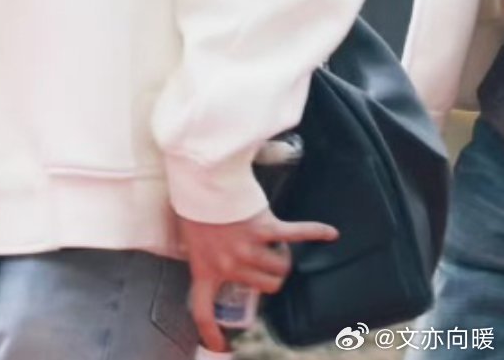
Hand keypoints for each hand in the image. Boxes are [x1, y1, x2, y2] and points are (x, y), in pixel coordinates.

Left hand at [175, 206, 338, 351]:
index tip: (222, 347)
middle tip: (265, 261)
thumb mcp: (192, 240)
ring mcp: (248, 248)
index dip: (212, 333)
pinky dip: (314, 233)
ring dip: (283, 257)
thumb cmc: (194, 206)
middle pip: (266, 286)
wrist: (200, 179)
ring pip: (281, 267)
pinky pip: (295, 234)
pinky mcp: (264, 227)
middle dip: (271, 276)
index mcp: (206, 269)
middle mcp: (230, 264)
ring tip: (275, 244)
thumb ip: (207, 257)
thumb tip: (220, 264)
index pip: (204, 311)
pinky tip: (330, 234)